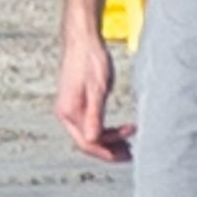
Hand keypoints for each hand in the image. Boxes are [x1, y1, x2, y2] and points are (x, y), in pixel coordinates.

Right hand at [55, 32, 134, 162]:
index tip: (125, 155)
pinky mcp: (76, 103)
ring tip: (129, 143)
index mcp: (69, 112)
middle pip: (87, 142)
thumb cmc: (90, 61)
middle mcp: (66, 114)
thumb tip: (93, 140)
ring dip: (109, 141)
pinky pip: (90, 124)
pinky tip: (120, 130)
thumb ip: (95, 115)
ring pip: (89, 134)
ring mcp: (70, 109)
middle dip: (109, 149)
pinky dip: (105, 130)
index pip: (86, 142)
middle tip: (131, 153)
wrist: (82, 41)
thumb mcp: (97, 89)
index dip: (106, 152)